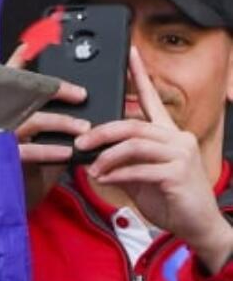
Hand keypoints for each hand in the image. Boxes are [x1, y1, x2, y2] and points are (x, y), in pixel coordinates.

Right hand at [7, 40, 89, 209]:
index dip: (20, 58)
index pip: (8, 73)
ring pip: (33, 120)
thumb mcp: (21, 134)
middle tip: (81, 93)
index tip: (34, 46)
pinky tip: (69, 153)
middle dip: (55, 90)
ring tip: (85, 128)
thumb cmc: (9, 158)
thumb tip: (69, 106)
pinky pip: (30, 151)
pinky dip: (50, 150)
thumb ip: (37, 118)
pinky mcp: (3, 158)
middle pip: (27, 93)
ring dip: (61, 122)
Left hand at [85, 46, 232, 271]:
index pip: (152, 98)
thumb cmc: (171, 200)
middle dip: (101, 132)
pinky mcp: (178, 172)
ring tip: (92, 168)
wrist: (199, 229)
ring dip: (107, 157)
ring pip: (132, 144)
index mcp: (169, 134)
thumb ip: (123, 161)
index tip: (130, 51)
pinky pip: (139, 168)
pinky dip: (117, 174)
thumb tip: (93, 154)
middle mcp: (177, 137)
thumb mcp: (141, 177)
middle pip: (131, 124)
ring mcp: (180, 154)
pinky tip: (105, 180)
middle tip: (81, 141)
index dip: (140, 73)